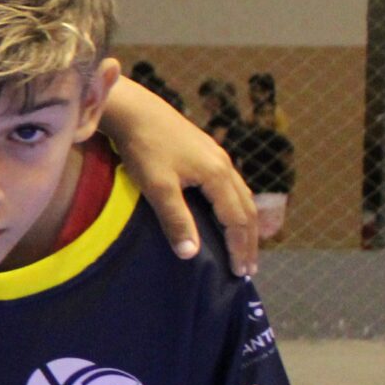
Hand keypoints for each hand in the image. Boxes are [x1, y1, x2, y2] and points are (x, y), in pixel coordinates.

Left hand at [101, 78, 258, 274]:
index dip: (240, 248)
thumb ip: (175, 219)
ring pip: (241, 196)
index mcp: (217, 176)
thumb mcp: (157, 187)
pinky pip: (230, 185)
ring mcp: (217, 156)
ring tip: (244, 246)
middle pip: (246, 209)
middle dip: (249, 241)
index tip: (241, 273)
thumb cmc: (143, 148)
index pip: (237, 220)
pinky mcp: (205, 152)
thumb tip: (190, 254)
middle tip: (248, 269)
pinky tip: (227, 213)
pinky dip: (235, 206)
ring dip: (244, 224)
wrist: (135, 111)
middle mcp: (224, 165)